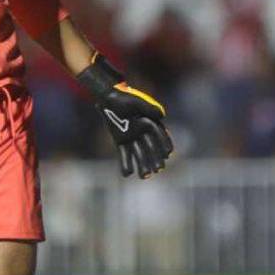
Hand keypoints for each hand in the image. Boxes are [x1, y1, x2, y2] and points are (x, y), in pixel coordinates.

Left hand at [77, 54, 172, 178]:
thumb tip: (162, 115)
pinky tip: (127, 174)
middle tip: (157, 170)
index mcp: (150, 123)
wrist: (107, 97)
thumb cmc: (124, 97)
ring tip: (144, 176)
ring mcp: (132, 137)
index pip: (160, 136)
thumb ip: (149, 108)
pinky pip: (124, 153)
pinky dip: (125, 163)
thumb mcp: (137, 101)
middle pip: (151, 148)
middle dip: (154, 160)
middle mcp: (143, 133)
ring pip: (139, 154)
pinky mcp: (120, 140)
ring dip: (142, 165)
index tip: (167, 155)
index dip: (164, 145)